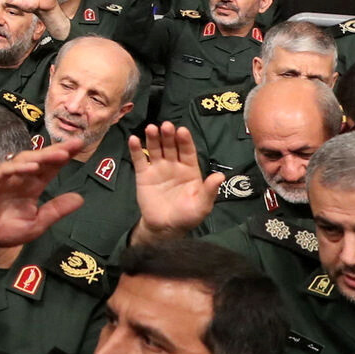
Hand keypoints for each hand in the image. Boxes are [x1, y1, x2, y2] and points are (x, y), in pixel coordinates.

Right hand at [0, 144, 82, 273]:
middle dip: (57, 151)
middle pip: (39, 160)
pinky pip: (5, 170)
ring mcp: (4, 178)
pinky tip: (33, 167)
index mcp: (31, 187)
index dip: (63, 157)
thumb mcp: (36, 224)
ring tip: (60, 154)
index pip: (49, 168)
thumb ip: (56, 211)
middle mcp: (19, 178)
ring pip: (24, 161)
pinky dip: (19, 167)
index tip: (80, 146)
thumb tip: (80, 199)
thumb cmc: (2, 230)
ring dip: (42, 157)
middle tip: (75, 143)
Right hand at [128, 123, 220, 244]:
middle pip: (171, 146)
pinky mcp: (143, 174)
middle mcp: (174, 165)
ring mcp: (158, 168)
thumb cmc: (187, 216)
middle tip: (166, 126)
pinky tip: (134, 139)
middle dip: (169, 135)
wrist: (165, 227)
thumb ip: (210, 190)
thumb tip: (220, 176)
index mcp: (190, 170)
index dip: (185, 141)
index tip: (182, 131)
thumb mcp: (202, 205)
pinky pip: (139, 159)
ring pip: (156, 149)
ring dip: (153, 138)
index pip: (188, 151)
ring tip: (151, 128)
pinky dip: (136, 149)